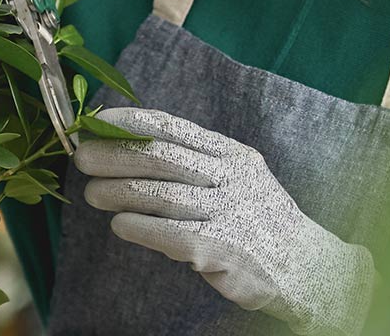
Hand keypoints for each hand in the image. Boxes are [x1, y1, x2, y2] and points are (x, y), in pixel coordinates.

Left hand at [73, 107, 376, 335]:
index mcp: (232, 156)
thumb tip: (138, 152)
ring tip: (92, 194)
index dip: (132, 122)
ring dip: (120, 192)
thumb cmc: (260, 221)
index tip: (98, 121)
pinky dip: (140, 228)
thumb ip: (198, 166)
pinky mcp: (221, 249)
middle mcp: (231, 178)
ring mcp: (227, 213)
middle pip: (162, 157)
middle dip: (117, 154)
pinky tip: (120, 225)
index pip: (174, 128)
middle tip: (82, 158)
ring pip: (162, 195)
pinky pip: (171, 235)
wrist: (307, 267)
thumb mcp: (240, 179)